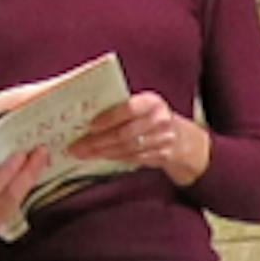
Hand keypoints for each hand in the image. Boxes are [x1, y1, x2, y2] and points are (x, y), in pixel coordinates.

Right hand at [0, 147, 55, 238]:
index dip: (6, 173)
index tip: (20, 155)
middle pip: (8, 196)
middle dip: (27, 173)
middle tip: (40, 152)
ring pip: (15, 201)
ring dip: (31, 179)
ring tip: (42, 158)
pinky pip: (15, 205)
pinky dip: (26, 188)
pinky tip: (35, 171)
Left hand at [73, 92, 209, 185]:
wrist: (182, 138)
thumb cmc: (152, 117)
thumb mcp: (143, 106)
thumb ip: (122, 108)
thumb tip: (87, 115)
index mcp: (152, 102)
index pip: (129, 109)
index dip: (109, 118)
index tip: (90, 126)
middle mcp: (160, 120)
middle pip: (125, 134)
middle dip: (98, 141)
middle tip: (77, 146)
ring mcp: (163, 140)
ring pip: (127, 149)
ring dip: (102, 152)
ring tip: (84, 153)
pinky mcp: (162, 156)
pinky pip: (133, 158)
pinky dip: (115, 158)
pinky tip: (101, 157)